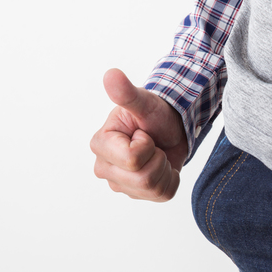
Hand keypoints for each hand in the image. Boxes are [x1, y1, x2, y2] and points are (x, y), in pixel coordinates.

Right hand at [91, 69, 187, 201]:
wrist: (170, 128)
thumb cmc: (154, 114)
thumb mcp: (144, 102)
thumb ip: (127, 93)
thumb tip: (111, 75)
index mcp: (101, 145)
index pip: (132, 159)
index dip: (147, 145)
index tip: (144, 133)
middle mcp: (104, 168)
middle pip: (143, 179)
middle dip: (158, 158)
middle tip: (154, 144)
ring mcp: (119, 184)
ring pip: (153, 189)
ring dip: (165, 168)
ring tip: (157, 153)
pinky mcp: (136, 194)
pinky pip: (162, 196)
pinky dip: (170, 180)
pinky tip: (162, 166)